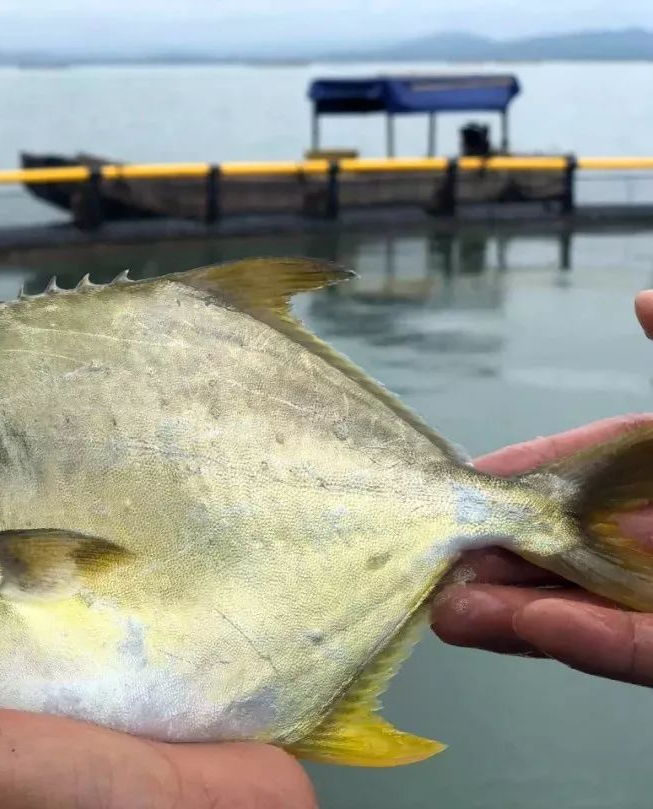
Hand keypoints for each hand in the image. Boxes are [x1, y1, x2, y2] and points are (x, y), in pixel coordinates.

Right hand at [432, 291, 652, 685]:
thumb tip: (640, 295)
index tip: (456, 488)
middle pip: (564, 554)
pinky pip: (642, 653)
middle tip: (428, 570)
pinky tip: (536, 627)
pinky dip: (593, 645)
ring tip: (450, 614)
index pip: (577, 478)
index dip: (514, 482)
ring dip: (516, 615)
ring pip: (586, 612)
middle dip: (493, 564)